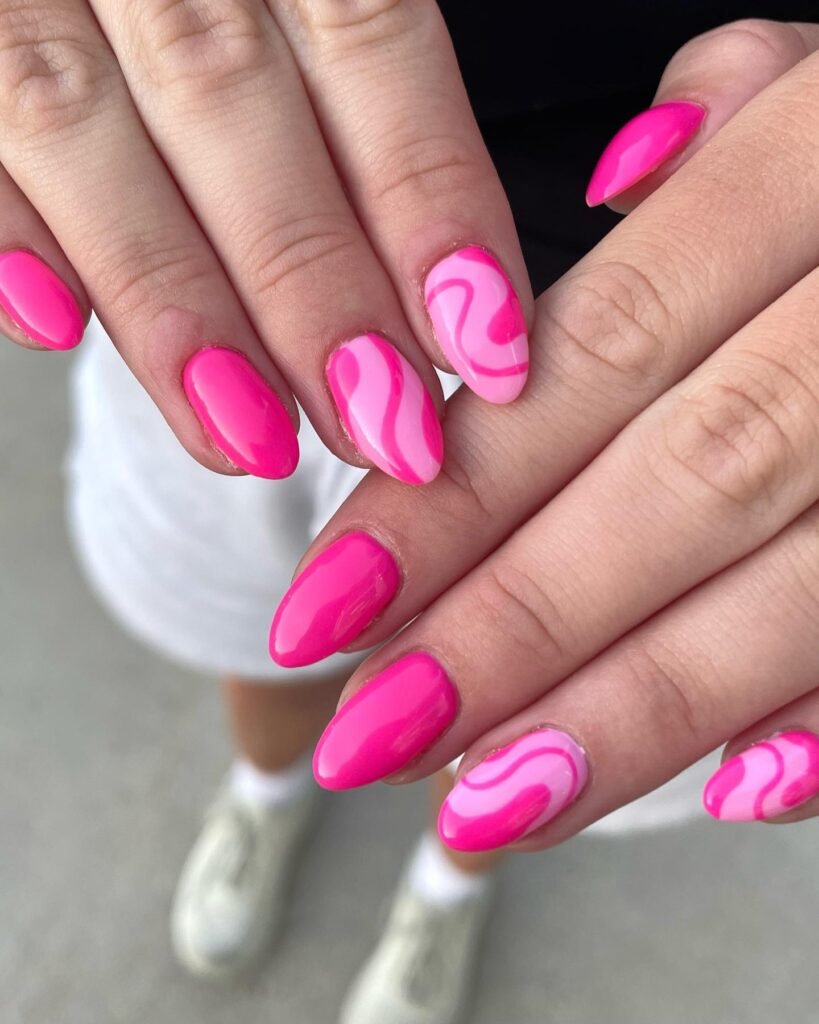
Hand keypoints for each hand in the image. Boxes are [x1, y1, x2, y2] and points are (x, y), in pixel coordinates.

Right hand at [0, 0, 530, 482]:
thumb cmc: (228, 2)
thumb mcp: (302, 10)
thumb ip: (364, 104)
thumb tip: (454, 294)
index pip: (368, 42)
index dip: (427, 201)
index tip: (482, 347)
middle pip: (231, 103)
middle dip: (312, 288)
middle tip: (380, 427)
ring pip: (84, 128)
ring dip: (175, 303)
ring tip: (251, 440)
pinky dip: (6, 234)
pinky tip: (52, 329)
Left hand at [268, 18, 818, 846]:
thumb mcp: (817, 91)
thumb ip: (714, 121)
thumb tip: (623, 173)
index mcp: (811, 177)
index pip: (592, 357)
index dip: (455, 492)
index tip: (333, 602)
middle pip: (677, 488)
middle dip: (515, 629)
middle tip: (383, 730)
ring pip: (788, 584)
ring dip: (632, 712)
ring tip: (490, 800)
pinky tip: (721, 790)